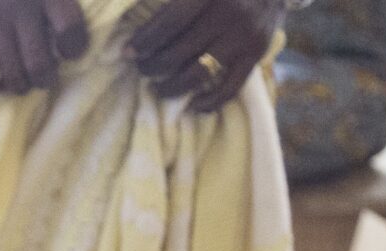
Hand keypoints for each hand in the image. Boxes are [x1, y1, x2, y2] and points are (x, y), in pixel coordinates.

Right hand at [0, 0, 88, 95]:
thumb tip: (85, 17)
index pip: (70, 30)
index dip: (76, 48)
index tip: (70, 50)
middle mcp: (20, 8)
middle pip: (38, 63)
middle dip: (46, 78)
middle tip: (45, 75)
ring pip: (12, 74)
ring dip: (22, 85)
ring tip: (24, 79)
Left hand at [128, 0, 280, 112]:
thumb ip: (177, 0)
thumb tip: (140, 15)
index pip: (169, 23)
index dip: (145, 41)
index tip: (129, 53)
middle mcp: (228, 14)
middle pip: (179, 51)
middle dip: (153, 66)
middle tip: (143, 69)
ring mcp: (243, 36)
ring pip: (198, 73)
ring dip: (172, 87)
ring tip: (159, 88)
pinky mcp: (256, 54)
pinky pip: (230, 87)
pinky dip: (209, 102)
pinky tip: (193, 105)